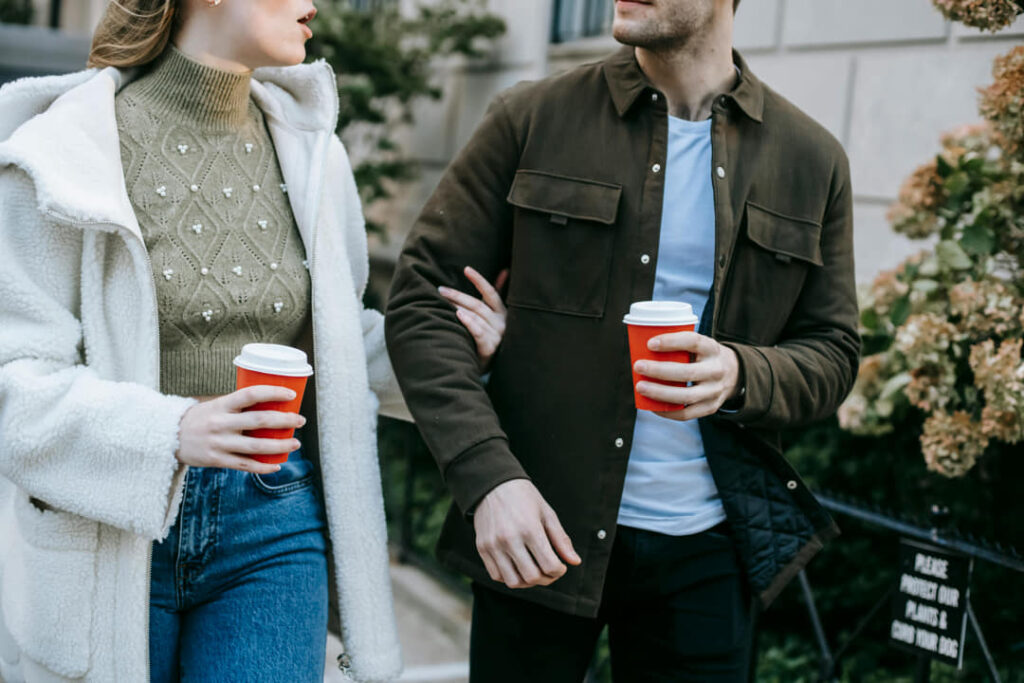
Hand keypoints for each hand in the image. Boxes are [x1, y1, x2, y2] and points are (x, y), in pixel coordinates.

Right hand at [176, 386, 305, 474]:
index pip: (251, 394)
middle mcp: (221, 423)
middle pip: (258, 421)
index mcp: (221, 404)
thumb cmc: (200, 418)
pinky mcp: (217, 460)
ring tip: (296, 443)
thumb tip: (272, 402)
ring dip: (279, 445)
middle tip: (300, 420)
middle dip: (284, 420)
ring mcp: (219, 443)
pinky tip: (277, 464)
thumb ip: (238, 406)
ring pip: (256, 447)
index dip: (273, 392)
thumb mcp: (216, 405)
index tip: (291, 394)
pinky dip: (263, 466)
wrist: (168, 437)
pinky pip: (245, 465)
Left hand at [439, 266, 508, 370]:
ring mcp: (497, 335)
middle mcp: (502, 322)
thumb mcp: (496, 316)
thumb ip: (497, 295)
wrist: (492, 366)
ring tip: (443, 301)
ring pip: (475, 317)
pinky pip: (478, 332)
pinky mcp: (490, 347)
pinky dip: (468, 322)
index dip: (479, 280)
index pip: (491, 293)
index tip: (466, 269)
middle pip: (478, 305)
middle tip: (441, 290)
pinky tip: (458, 315)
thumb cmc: (490, 336)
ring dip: (458, 307)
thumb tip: (504, 271)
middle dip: (458, 295)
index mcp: (503, 312)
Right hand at [473, 479, 580, 588]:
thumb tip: (574, 561)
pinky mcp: (482, 548)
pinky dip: (510, 577)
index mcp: (529, 529)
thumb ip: (561, 539)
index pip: (549, 565)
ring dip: (527, 582)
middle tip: (549, 571)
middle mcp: (509, 539)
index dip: (560, 571)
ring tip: (533, 571)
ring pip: (513, 582)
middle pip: (532, 577)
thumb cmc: (523, 497)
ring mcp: (493, 545)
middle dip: (546, 579)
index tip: (560, 566)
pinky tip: (517, 567)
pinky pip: (497, 575)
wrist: (493, 484)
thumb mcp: (547, 513)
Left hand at [634, 331, 740, 420]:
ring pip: (686, 396)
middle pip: (687, 372)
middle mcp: (716, 370)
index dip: (671, 342)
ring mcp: (715, 391)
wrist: (735, 374)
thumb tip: (641, 346)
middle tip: (639, 366)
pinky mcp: (710, 407)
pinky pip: (686, 414)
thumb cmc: (705, 357)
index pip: (693, 342)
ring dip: (660, 393)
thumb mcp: (700, 345)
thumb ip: (679, 345)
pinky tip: (652, 406)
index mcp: (712, 349)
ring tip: (640, 387)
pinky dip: (667, 412)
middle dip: (659, 371)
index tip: (650, 343)